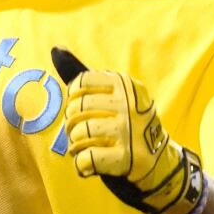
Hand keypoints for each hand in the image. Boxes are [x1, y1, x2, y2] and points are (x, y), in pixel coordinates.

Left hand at [51, 48, 205, 213]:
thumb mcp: (112, 94)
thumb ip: (83, 76)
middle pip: (76, 109)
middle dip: (71, 125)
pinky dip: (81, 165)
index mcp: (125, 84)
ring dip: (75, 146)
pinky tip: (88, 164)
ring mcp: (129, 131)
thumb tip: (55, 48)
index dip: (72, 100)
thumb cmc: (126, 123)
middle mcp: (129, 104)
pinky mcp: (127, 158)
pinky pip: (87, 159)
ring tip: (84, 148)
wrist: (158, 160)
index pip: (79, 85)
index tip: (81, 110)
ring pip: (80, 134)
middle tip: (79, 133)